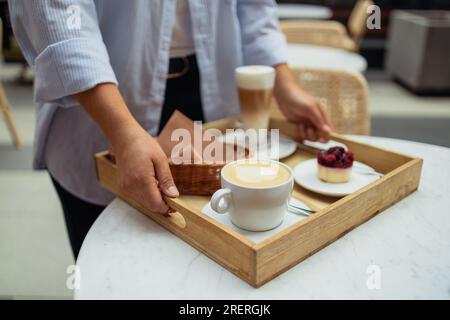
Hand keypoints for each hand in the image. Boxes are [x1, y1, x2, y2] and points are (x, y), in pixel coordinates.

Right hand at [74, 84, 178, 213]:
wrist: (124, 137)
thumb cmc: (142, 144)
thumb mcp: (160, 160)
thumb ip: (166, 180)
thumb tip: (173, 195)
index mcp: (142, 180)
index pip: (156, 204)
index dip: (167, 207)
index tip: (176, 204)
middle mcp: (131, 187)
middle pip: (150, 206)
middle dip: (162, 203)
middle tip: (171, 193)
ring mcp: (125, 187)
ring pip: (144, 202)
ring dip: (154, 199)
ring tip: (161, 184)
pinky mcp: (123, 186)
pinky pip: (137, 196)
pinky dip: (147, 194)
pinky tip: (151, 183)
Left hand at [274, 65, 331, 141]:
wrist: (284, 95)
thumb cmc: (299, 98)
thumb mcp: (310, 108)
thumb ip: (319, 120)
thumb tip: (328, 131)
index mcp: (322, 116)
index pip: (329, 130)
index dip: (327, 137)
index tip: (321, 139)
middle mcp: (316, 121)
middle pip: (319, 136)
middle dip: (313, 135)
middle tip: (308, 129)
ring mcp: (307, 123)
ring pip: (309, 136)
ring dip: (304, 133)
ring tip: (300, 125)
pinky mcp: (299, 125)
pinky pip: (301, 134)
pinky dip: (298, 132)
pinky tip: (296, 125)